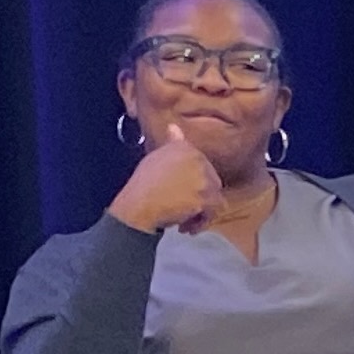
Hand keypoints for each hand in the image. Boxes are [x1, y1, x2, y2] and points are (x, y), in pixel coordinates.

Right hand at [108, 122, 223, 234]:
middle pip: (212, 182)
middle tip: (183, 210)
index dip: (193, 184)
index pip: (203, 166)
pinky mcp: (205, 198)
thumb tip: (174, 127)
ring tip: (184, 221)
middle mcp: (198, 159)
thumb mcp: (156, 156)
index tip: (181, 194)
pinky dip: (201, 222)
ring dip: (201, 212)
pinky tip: (186, 227)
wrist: (138, 205)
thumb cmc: (143, 184)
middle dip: (199, 198)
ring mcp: (203, 179)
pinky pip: (213, 212)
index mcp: (186, 148)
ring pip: (215, 198)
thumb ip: (171, 143)